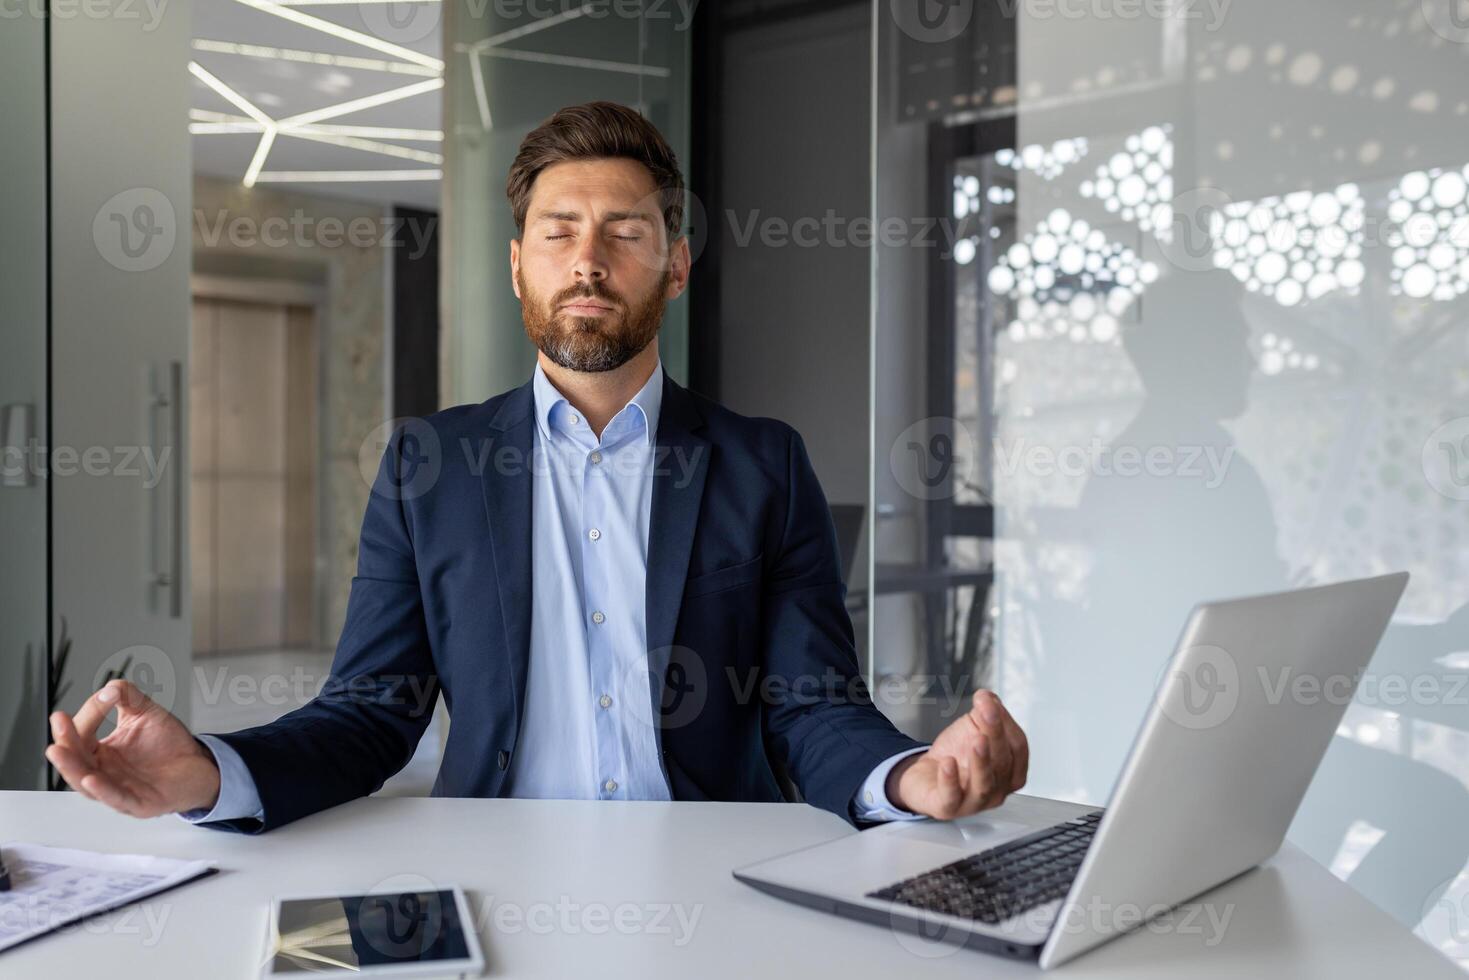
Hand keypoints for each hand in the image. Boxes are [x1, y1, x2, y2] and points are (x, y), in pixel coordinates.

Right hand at [45, 679, 221, 817]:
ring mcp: (120, 790)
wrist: (200, 765)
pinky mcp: (139, 805)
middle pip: (76, 762)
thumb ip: (128, 696)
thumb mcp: (145, 713)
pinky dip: (102, 791)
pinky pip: (116, 799)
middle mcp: (105, 774)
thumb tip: (111, 687)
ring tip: (57, 751)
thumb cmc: (168, 744)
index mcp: (101, 754)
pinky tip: (90, 779)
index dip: (87, 716)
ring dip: (71, 768)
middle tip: (59, 722)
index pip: (81, 737)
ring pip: (87, 784)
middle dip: (65, 742)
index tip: (104, 697)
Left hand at [887, 689, 1028, 819]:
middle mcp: (997, 790)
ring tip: (977, 740)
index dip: (1005, 724)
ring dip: (982, 761)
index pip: (1018, 748)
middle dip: (994, 734)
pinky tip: (947, 763)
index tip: (989, 702)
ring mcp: (974, 802)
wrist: (925, 776)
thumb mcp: (973, 728)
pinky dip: (950, 780)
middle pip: (1002, 762)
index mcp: (1010, 771)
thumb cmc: (956, 756)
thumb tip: (988, 698)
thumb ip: (985, 712)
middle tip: (986, 712)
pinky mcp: (948, 808)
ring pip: (983, 784)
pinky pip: (952, 797)